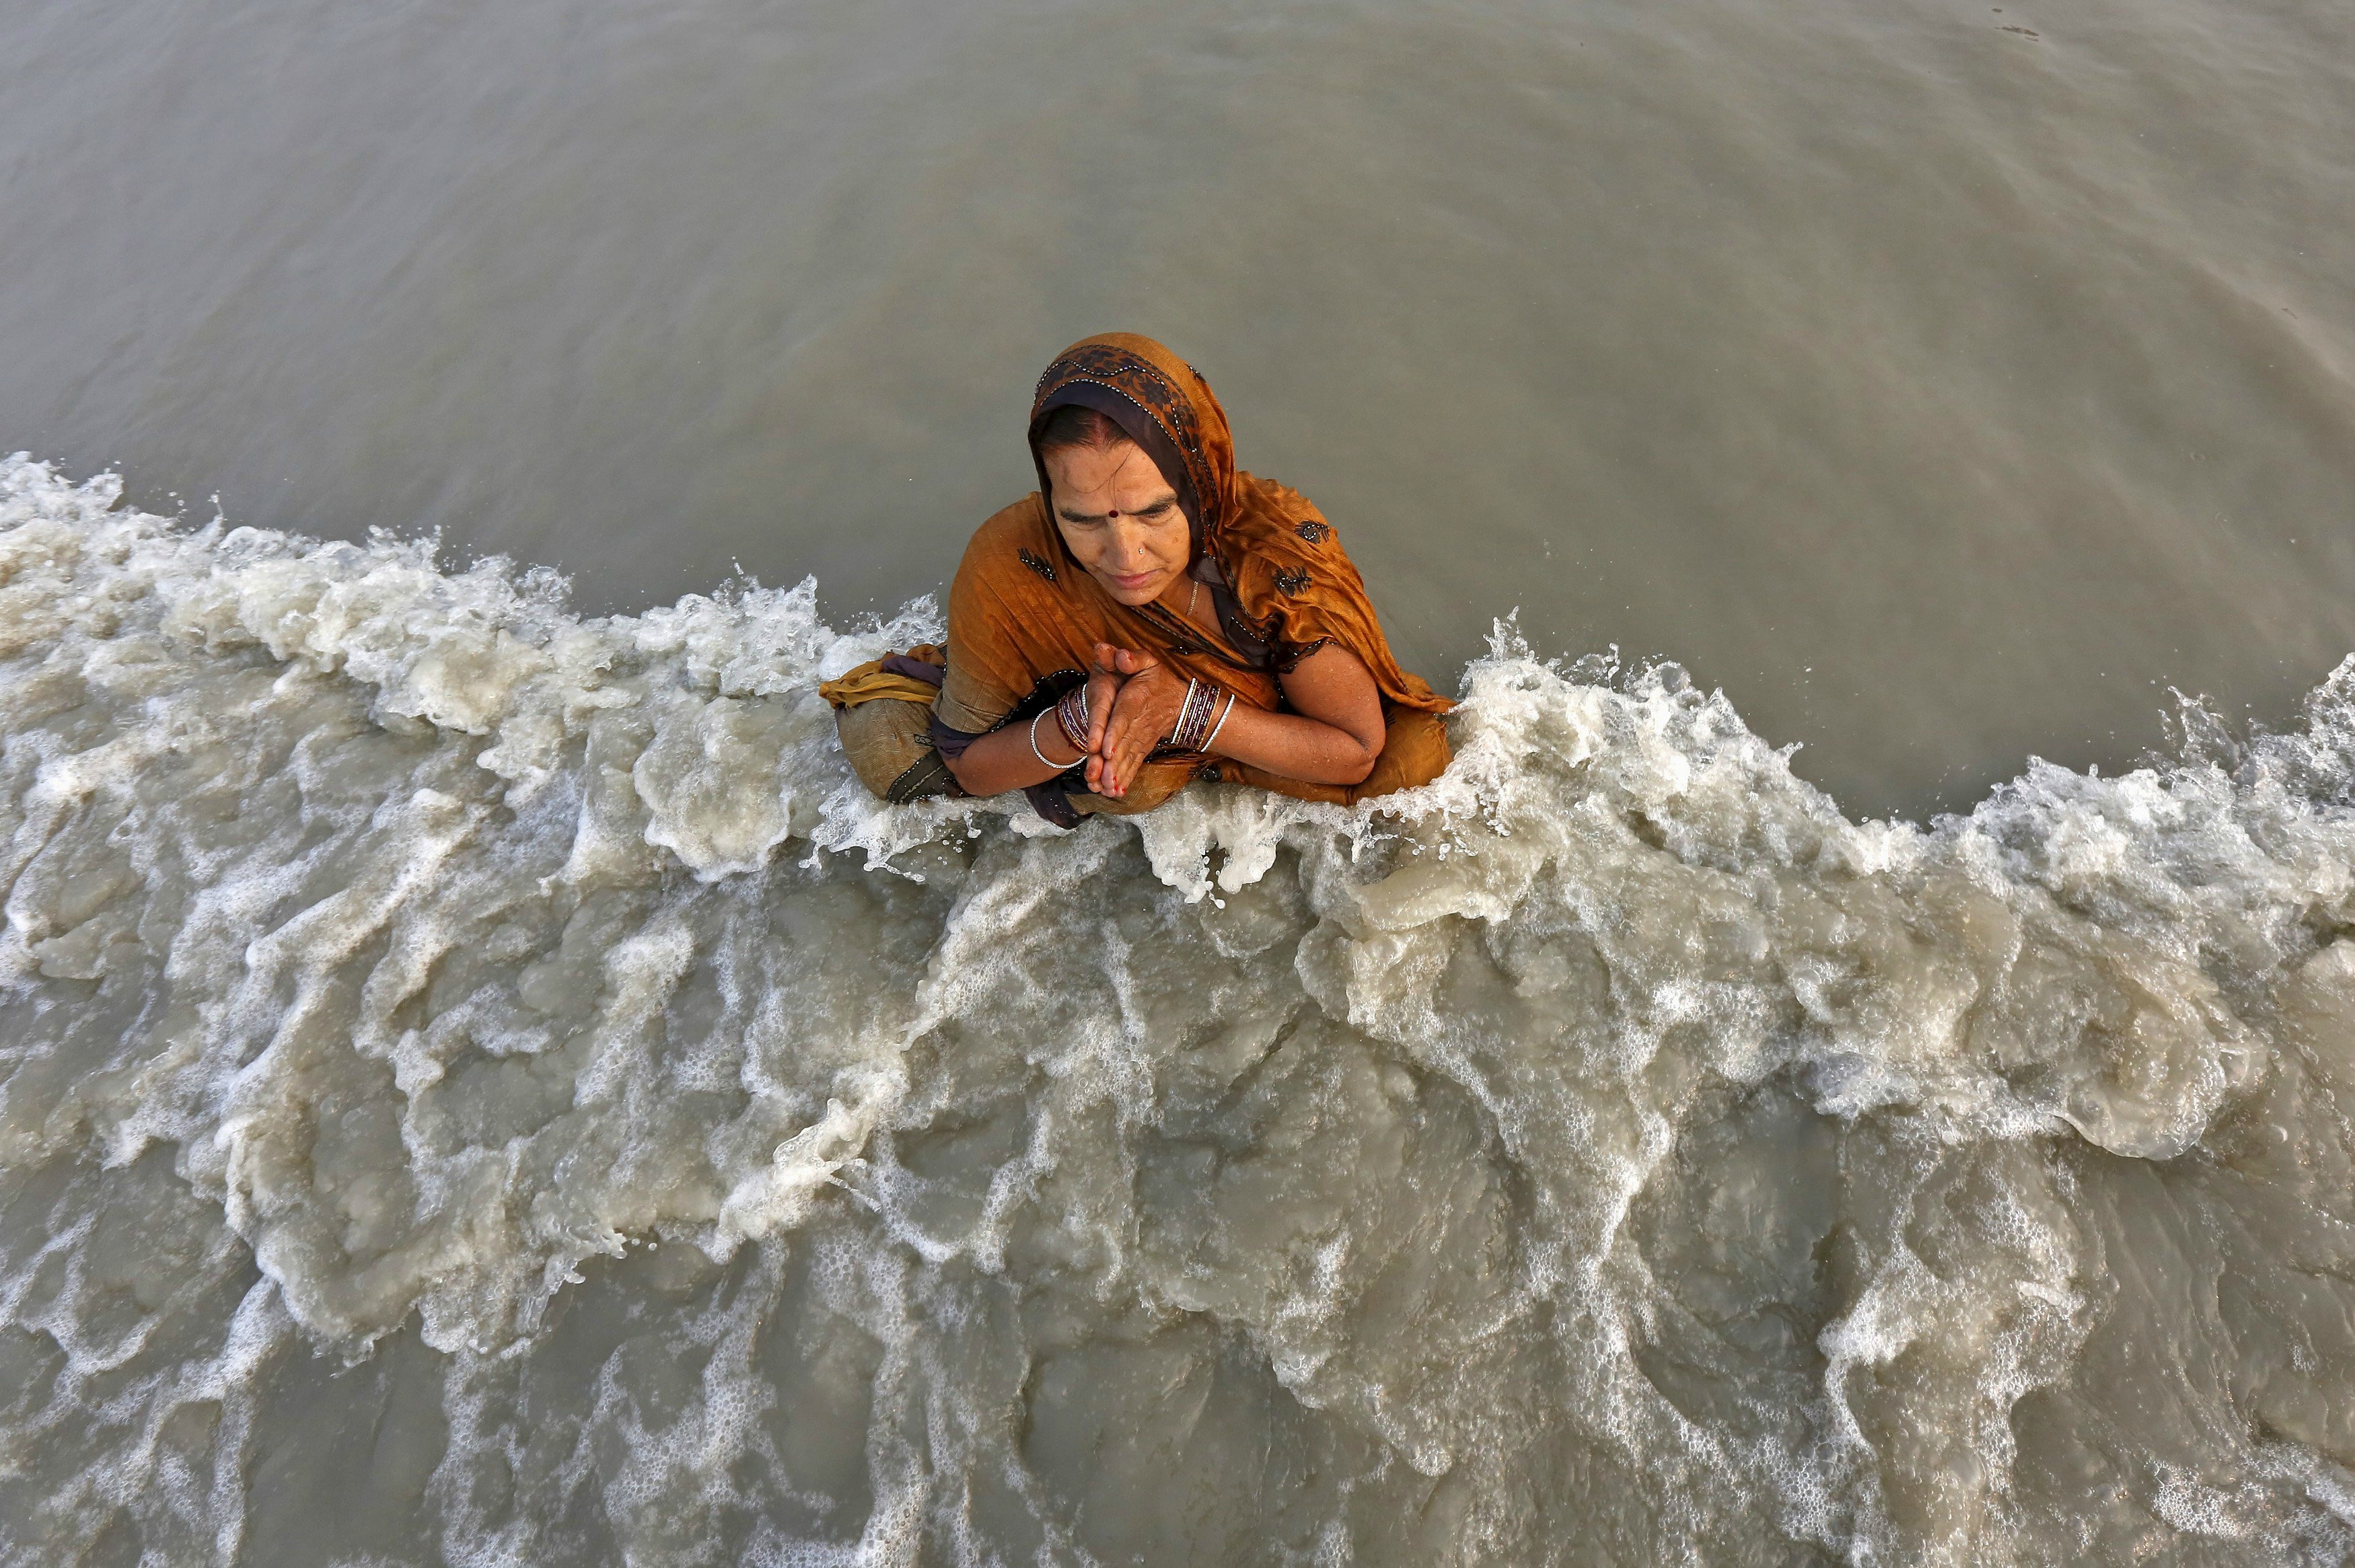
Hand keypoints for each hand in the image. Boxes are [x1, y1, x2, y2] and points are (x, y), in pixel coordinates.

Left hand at [1087, 642, 1184, 797]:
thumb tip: (1116, 653)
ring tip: (1105, 790)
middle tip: (1101, 779)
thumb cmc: (1157, 679)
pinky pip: (1134, 764)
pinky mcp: (1143, 748)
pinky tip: (1115, 793)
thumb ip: (1130, 658)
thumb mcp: (1146, 662)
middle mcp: (1140, 722)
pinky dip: (1126, 779)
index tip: (1105, 750)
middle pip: (1124, 744)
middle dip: (1113, 763)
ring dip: (1117, 775)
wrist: (1182, 703)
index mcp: (1136, 699)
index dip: (1115, 734)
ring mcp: (1142, 738)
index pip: (1124, 717)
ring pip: (1129, 758)